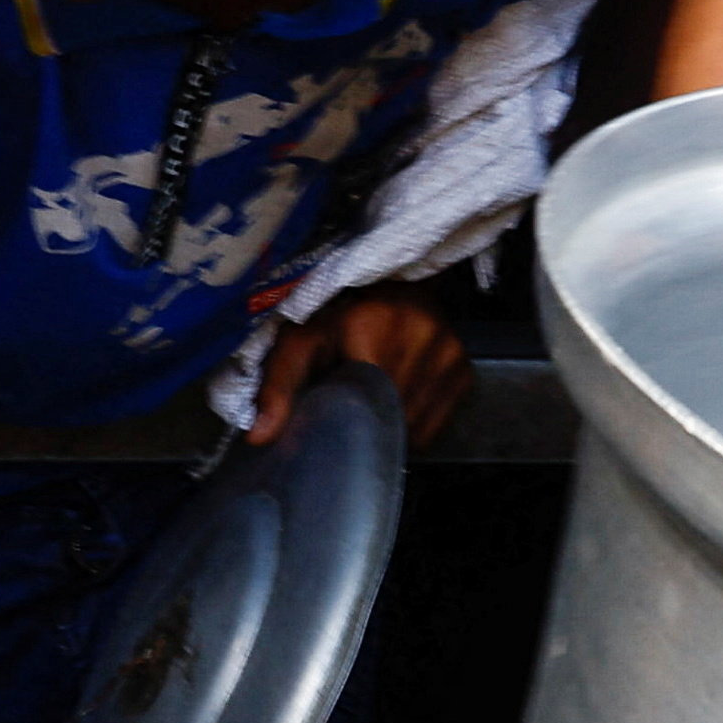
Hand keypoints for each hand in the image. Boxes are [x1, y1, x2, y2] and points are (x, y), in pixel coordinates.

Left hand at [254, 288, 469, 447]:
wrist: (393, 284)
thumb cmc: (339, 313)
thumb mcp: (301, 341)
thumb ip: (278, 386)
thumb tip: (259, 437)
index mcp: (375, 326)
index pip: (363, 399)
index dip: (347, 416)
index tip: (334, 416)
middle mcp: (421, 337)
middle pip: (387, 416)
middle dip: (367, 422)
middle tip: (350, 412)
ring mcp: (448, 356)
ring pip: (413, 426)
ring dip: (390, 427)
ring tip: (372, 405)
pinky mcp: (464, 372)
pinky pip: (434, 426)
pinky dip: (412, 426)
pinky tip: (395, 405)